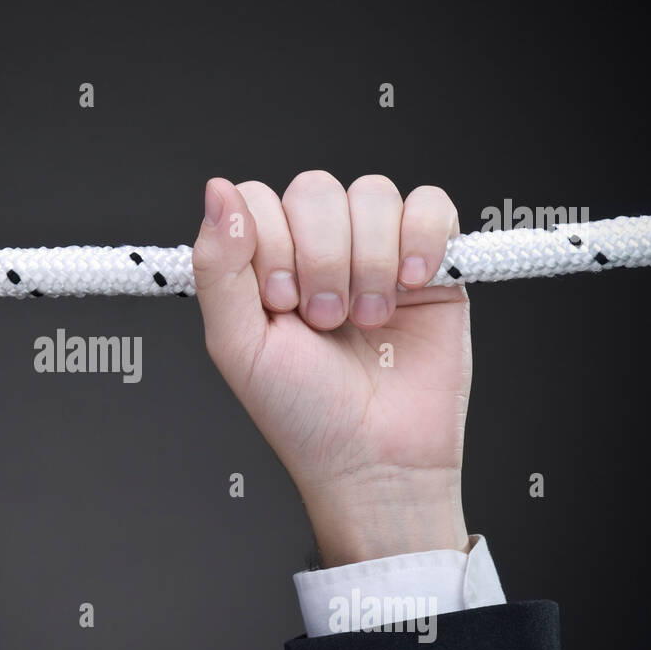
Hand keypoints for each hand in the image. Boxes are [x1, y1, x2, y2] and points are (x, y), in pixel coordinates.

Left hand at [192, 172, 469, 567]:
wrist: (376, 460)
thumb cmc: (302, 413)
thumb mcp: (237, 344)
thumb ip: (219, 266)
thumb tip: (217, 189)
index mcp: (264, 263)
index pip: (259, 199)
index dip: (270, 243)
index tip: (280, 303)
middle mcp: (317, 249)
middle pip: (315, 190)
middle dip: (321, 258)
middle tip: (326, 320)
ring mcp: (376, 251)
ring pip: (372, 194)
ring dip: (369, 260)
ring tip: (368, 319)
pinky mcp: (433, 262)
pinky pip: (431, 204)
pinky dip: (421, 237)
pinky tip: (411, 283)